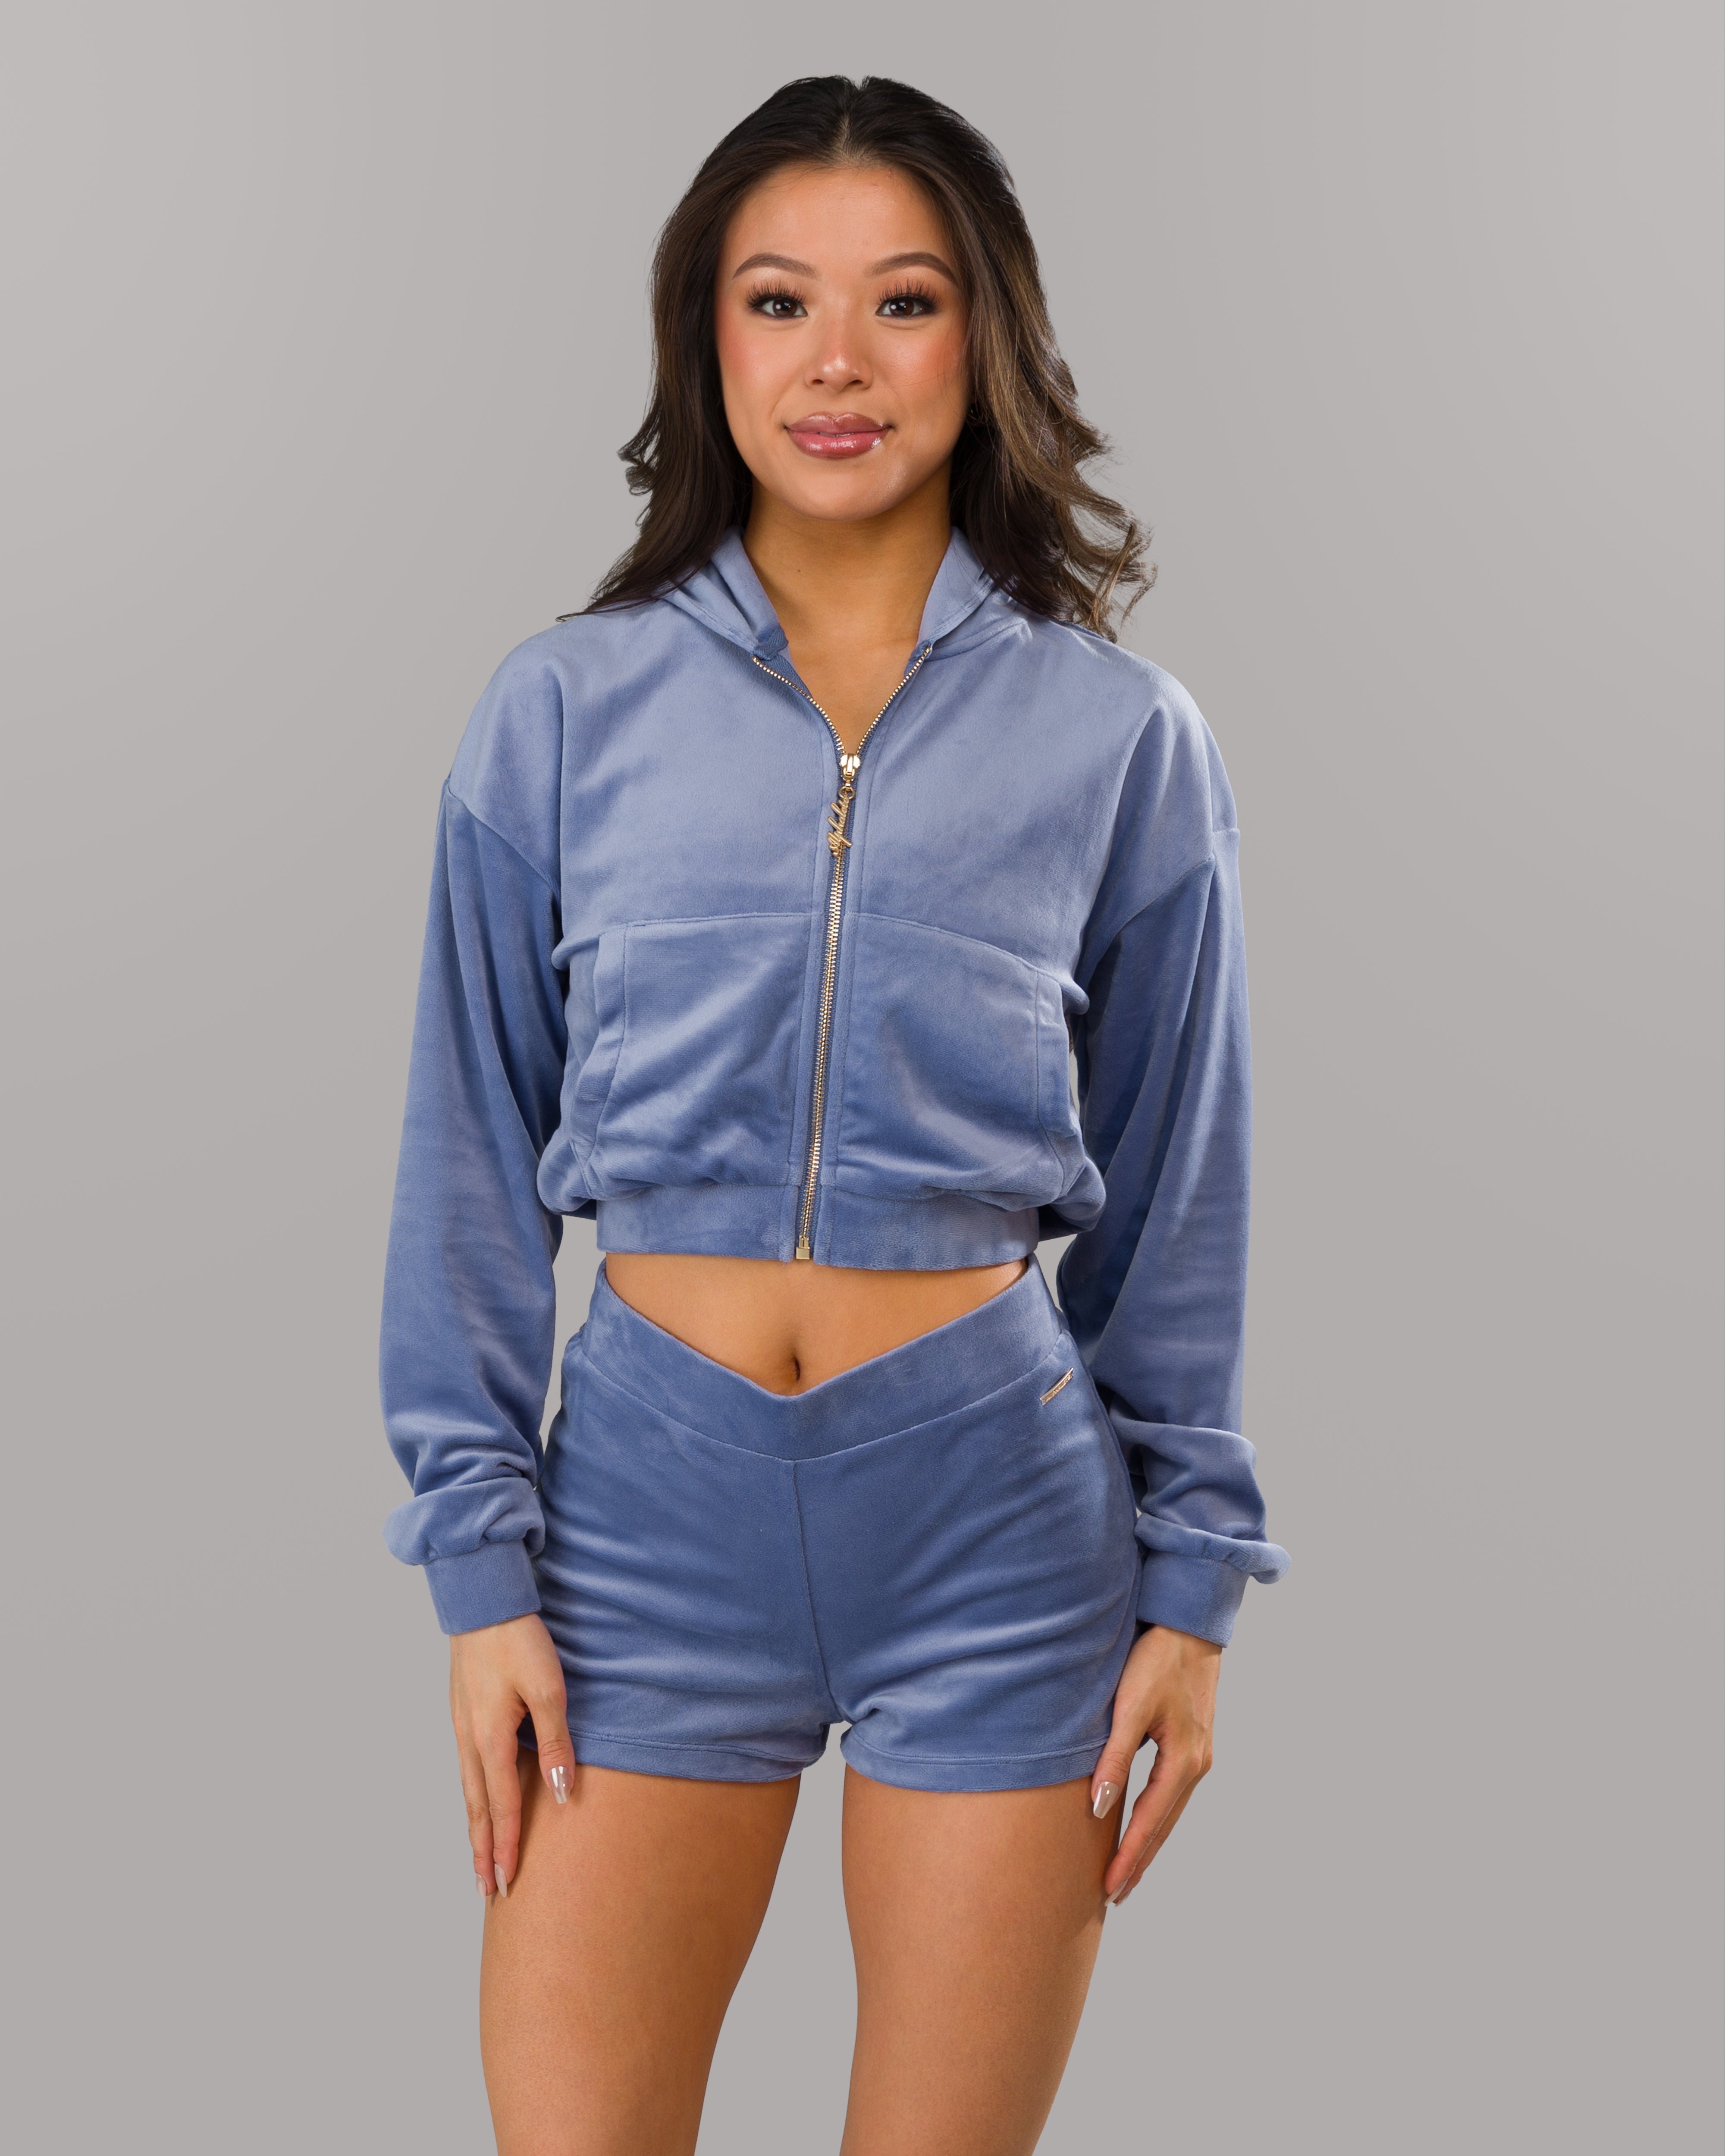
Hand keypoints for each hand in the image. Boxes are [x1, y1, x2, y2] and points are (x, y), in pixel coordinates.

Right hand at [448, 1611, 574, 1900]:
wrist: (482, 1601)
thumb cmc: (518, 1641)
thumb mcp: (549, 1690)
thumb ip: (554, 1744)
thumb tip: (559, 1794)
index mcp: (489, 1739)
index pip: (500, 1807)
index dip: (505, 1847)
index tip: (506, 1884)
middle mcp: (469, 1740)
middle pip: (476, 1808)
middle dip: (482, 1851)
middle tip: (486, 1890)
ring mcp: (462, 1726)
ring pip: (468, 1790)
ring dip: (475, 1827)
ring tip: (479, 1858)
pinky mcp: (463, 1713)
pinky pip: (467, 1768)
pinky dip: (472, 1797)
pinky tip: (478, 1802)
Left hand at [1090, 1623, 1220, 1905]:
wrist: (1188, 1626)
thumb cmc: (1156, 1660)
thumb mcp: (1129, 1705)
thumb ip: (1114, 1757)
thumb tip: (1098, 1807)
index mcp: (1183, 1760)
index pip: (1149, 1822)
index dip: (1128, 1857)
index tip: (1109, 1889)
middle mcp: (1197, 1765)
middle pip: (1164, 1826)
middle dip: (1140, 1863)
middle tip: (1114, 1897)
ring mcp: (1199, 1757)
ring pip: (1170, 1814)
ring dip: (1148, 1845)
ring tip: (1127, 1874)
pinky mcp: (1193, 1746)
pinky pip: (1172, 1796)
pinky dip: (1156, 1819)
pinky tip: (1143, 1828)